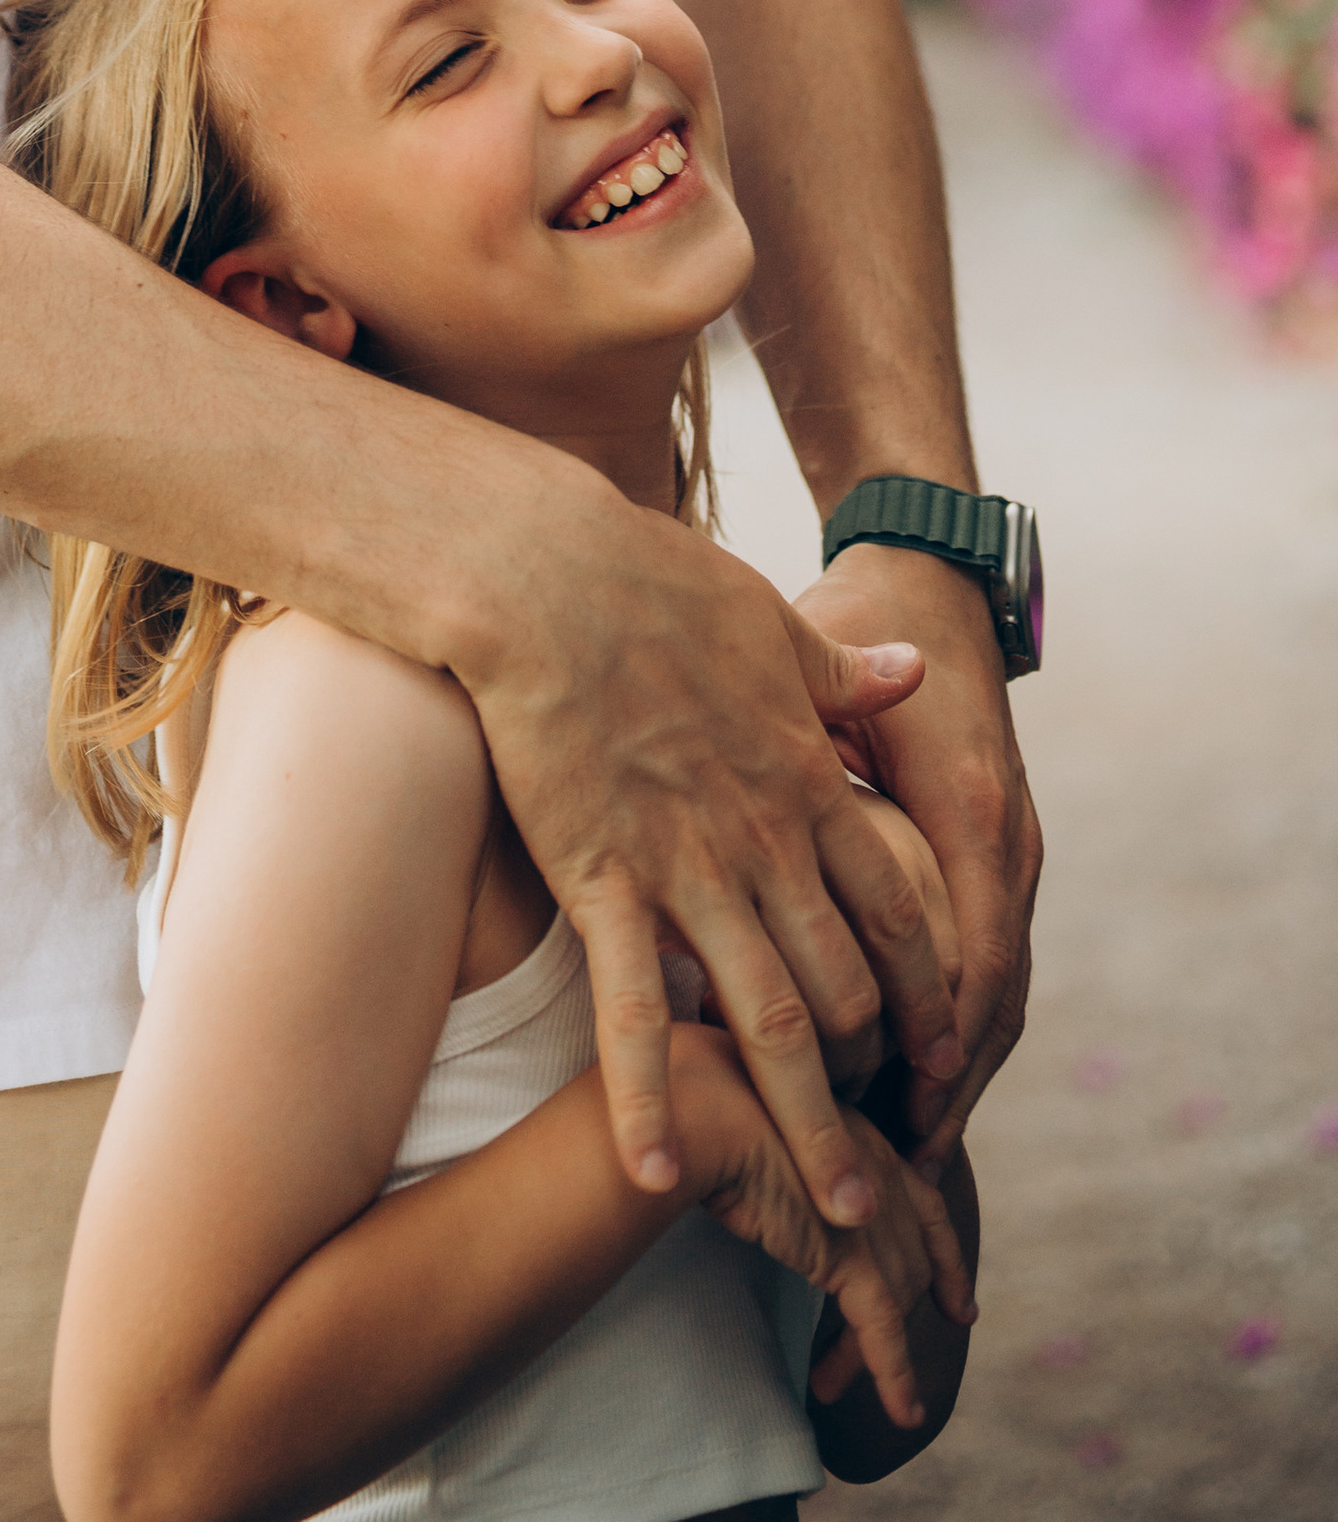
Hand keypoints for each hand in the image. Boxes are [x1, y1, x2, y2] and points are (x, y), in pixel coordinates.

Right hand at [465, 477, 962, 1230]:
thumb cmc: (650, 580)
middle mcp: (763, 841)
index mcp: (805, 781)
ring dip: (807, 1125)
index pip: (895, 912)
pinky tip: (656, 1171)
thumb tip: (917, 669)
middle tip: (892, 1164)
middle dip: (877, 1085)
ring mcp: (685, 868)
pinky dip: (647, 1096)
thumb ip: (842, 671)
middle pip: (845, 990)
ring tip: (833, 1212)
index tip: (943, 1055)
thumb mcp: (769, 618)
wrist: (545, 573)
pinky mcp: (601, 878)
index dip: (928, 992)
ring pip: (767, 1022)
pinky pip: (632, 1010)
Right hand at [671, 1024, 975, 1436]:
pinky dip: (896, 1377)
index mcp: (855, 1133)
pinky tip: (903, 1411)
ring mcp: (869, 1216)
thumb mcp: (754, 1120)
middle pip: (914, 1253)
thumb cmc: (703, 1102)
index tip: (955, 1294)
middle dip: (921, 1298)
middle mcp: (877, 1172)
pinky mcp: (849, 1258)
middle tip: (930, 1334)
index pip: (919, 1196)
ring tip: (832, 1383)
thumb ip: (777, 1147)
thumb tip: (755, 1162)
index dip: (942, 1248)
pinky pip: (883, 1333)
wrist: (700, 1110)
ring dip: (878, 1354)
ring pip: (895, 1299)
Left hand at [790, 541, 1039, 1169]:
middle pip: (985, 997)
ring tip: (900, 1150)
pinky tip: (919, 1071)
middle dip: (940, 1084)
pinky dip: (957, 1020)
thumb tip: (733, 819)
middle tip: (885, 1166)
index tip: (883, 1107)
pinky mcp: (996, 851)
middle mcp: (1000, 842)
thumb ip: (791, 740)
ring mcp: (1006, 851)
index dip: (928, 1040)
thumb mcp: (816, 670)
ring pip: (991, 990)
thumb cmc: (859, 615)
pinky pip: (984, 956)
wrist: (928, 571)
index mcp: (964, 808)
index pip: (964, 956)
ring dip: (950, 1070)